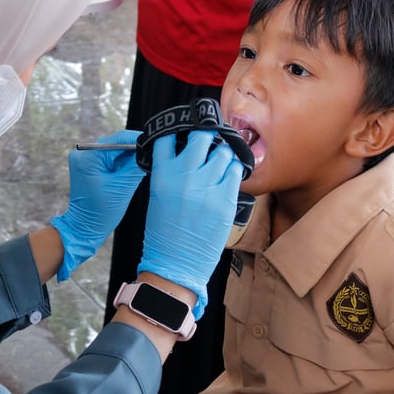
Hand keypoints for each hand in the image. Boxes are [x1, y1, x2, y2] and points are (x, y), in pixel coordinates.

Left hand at [49, 129, 144, 281]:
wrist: (85, 227)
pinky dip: (120, 163)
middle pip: (115, 143)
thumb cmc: (101, 212)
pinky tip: (129, 171)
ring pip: (113, 150)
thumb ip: (136, 165)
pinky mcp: (88, 165)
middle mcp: (82, 153)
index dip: (137, 140)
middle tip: (151, 156)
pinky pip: (109, 158)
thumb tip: (149, 149)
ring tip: (141, 166)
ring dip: (127, 157)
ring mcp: (84, 159)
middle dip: (133, 150)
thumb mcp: (123, 187)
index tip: (154, 142)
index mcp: (87, 158)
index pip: (117, 139)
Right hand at [139, 130, 244, 318]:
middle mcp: (185, 176)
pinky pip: (235, 172)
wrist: (175, 264)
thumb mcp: (158, 196)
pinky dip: (233, 169)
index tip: (186, 128)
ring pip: (223, 152)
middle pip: (202, 136)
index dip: (178, 129)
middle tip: (209, 139)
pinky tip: (228, 175)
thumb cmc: (164, 233)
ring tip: (220, 161)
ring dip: (223, 153)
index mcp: (163, 175)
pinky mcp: (226, 200)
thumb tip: (187, 151)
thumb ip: (171, 171)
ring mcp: (207, 188)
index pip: (168, 137)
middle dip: (207, 135)